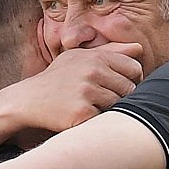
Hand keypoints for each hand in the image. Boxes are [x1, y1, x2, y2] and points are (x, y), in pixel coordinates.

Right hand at [18, 42, 142, 130]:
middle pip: (129, 89)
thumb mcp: (80, 58)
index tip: (119, 87)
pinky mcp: (82, 112)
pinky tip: (82, 117)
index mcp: (96, 57)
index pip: (134, 69)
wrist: (29, 100)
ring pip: (118, 105)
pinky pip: (104, 119)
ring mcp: (87, 92)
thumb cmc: (59, 79)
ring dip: (108, 109)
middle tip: (101, 100)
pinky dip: (97, 121)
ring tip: (90, 107)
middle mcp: (93, 71)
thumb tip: (139, 48)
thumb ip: (111, 51)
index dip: (131, 80)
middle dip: (120, 96)